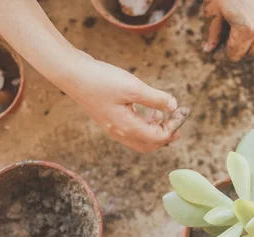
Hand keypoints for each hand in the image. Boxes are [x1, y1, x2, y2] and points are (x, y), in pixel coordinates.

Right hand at [62, 50, 189, 152]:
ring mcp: (112, 127)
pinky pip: (131, 130)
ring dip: (154, 130)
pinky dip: (143, 124)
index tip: (182, 111)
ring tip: (163, 114)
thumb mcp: (133, 87)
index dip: (173, 126)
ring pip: (139, 139)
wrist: (72, 74)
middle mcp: (120, 133)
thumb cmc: (101, 80)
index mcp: (128, 128)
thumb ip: (156, 99)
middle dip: (166, 135)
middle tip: (178, 123)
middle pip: (149, 145)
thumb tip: (174, 106)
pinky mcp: (108, 119)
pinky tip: (147, 109)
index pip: (158, 137)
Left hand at [203, 0, 253, 60]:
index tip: (217, 51)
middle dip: (238, 48)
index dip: (225, 54)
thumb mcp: (212, 9)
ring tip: (232, 26)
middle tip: (224, 40)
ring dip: (248, 38)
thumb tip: (209, 49)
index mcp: (247, 29)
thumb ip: (212, 32)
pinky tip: (242, 14)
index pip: (236, 54)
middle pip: (251, 50)